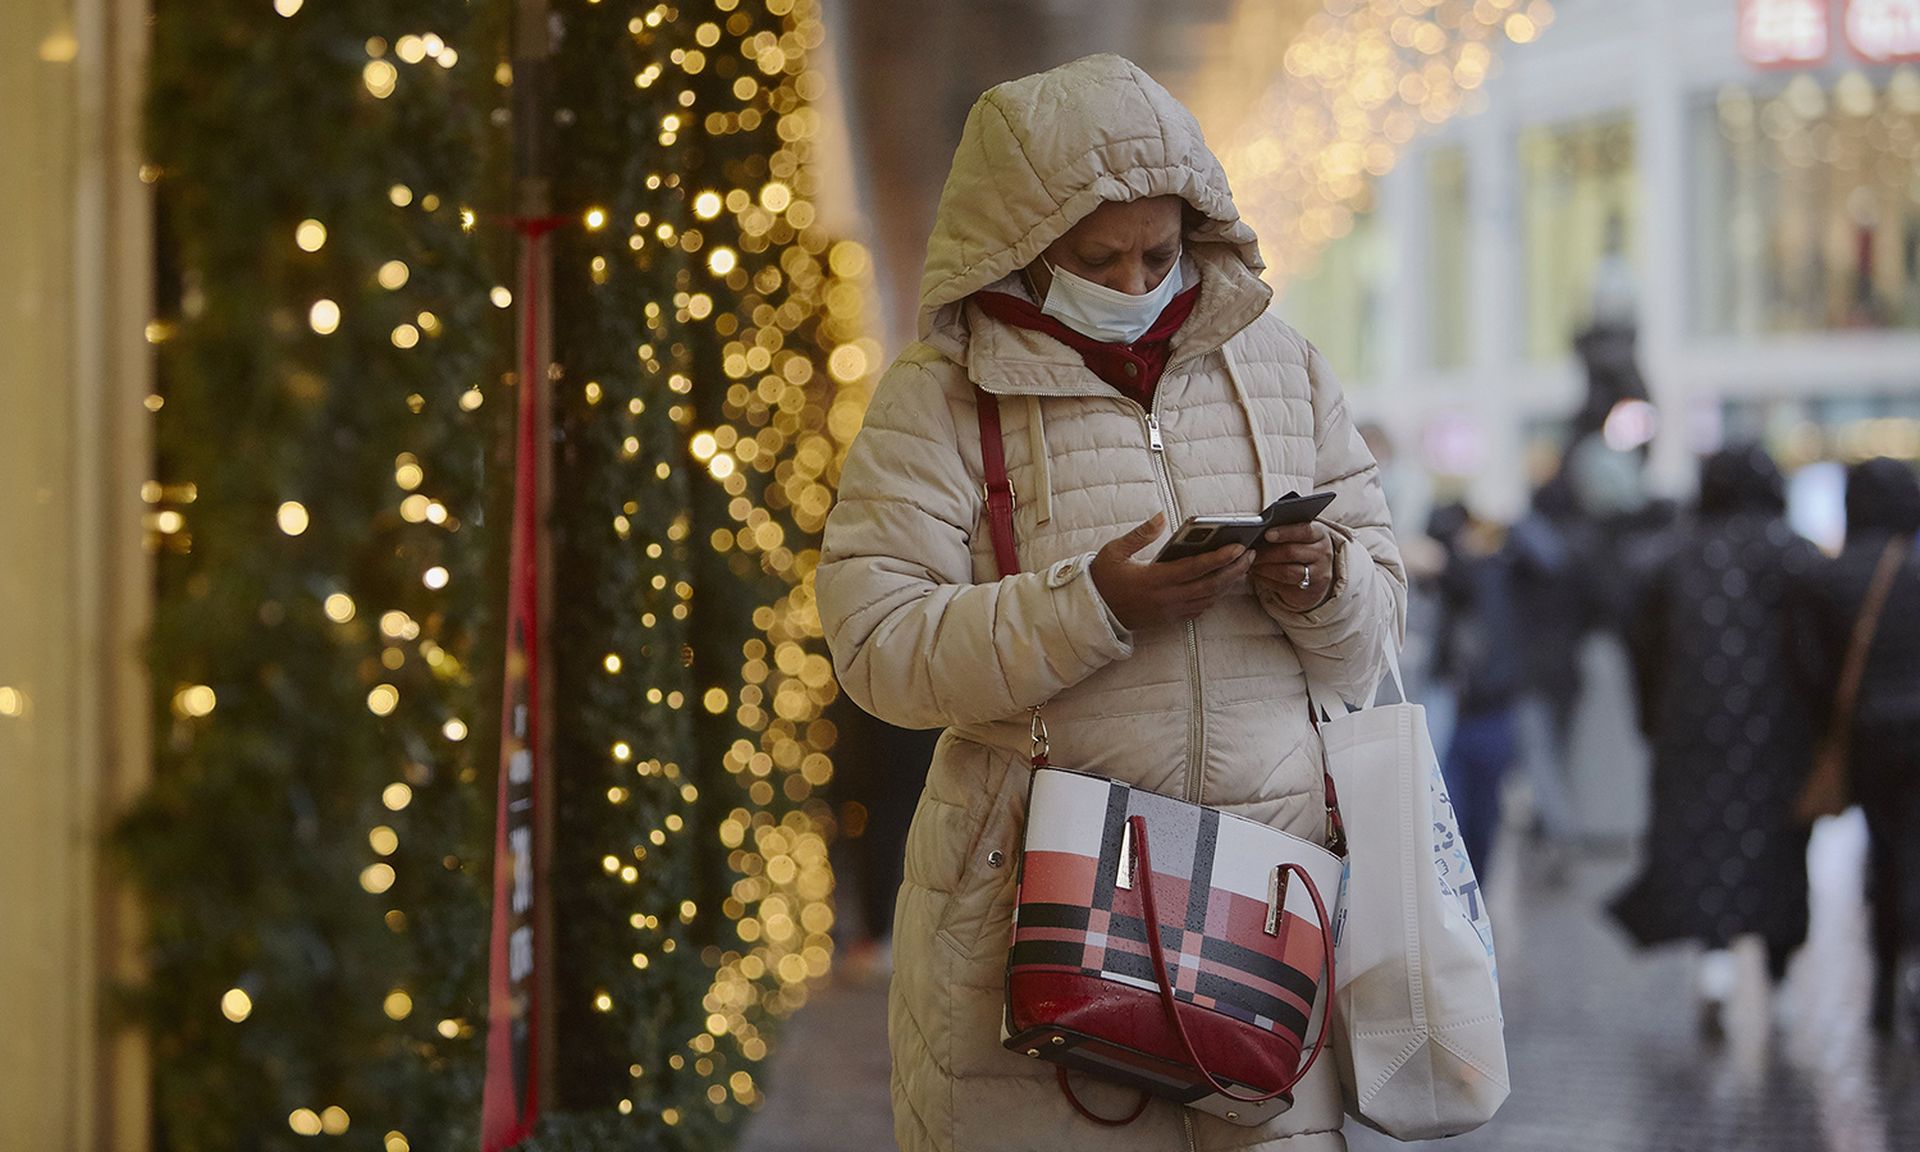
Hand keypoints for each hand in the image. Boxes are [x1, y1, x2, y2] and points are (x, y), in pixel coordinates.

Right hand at [1090, 513, 1255, 630]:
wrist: (1094, 612)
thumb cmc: (1104, 579)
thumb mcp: (1115, 551)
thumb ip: (1140, 534)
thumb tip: (1160, 517)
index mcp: (1154, 579)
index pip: (1195, 568)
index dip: (1219, 558)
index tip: (1238, 547)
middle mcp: (1166, 598)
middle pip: (1210, 585)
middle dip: (1233, 570)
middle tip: (1250, 555)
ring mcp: (1169, 612)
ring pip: (1208, 599)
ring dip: (1227, 583)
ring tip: (1242, 566)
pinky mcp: (1169, 620)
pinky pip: (1199, 610)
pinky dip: (1214, 597)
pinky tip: (1222, 584)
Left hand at [1252, 521, 1335, 611]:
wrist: (1319, 573)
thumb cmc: (1301, 547)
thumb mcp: (1300, 536)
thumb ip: (1285, 531)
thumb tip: (1257, 531)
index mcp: (1319, 534)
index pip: (1304, 530)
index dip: (1284, 532)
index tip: (1266, 533)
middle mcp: (1322, 554)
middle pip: (1291, 552)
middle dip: (1267, 553)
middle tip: (1250, 551)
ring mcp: (1318, 574)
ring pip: (1287, 572)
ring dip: (1264, 568)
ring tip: (1251, 564)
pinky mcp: (1308, 592)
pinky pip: (1283, 586)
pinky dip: (1265, 580)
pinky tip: (1256, 574)